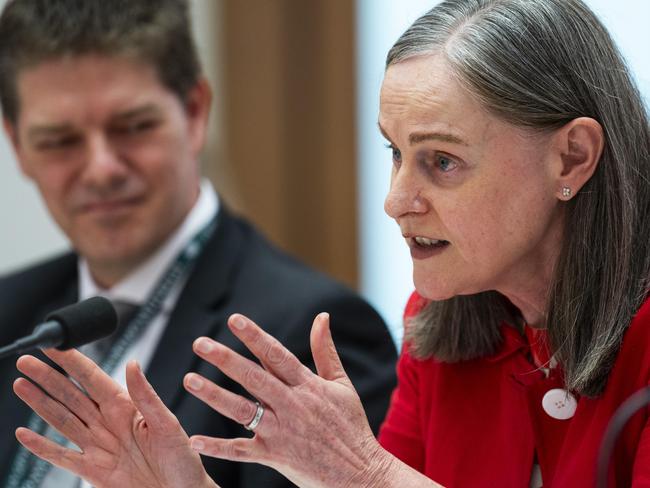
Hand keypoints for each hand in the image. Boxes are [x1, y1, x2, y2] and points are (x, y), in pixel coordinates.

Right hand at [13, 349, 217, 487]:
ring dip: (40, 403)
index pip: (94, 379)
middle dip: (48, 377)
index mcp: (128, 408)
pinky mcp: (93, 472)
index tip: (55, 345)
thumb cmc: (183, 461)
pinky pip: (62, 457)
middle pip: (72, 395)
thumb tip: (133, 363)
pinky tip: (24, 433)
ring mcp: (99, 447)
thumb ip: (147, 396)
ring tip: (20, 384)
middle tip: (26, 360)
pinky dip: (41, 447)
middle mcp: (109, 424)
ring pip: (62, 420)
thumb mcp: (168, 425)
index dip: (73, 362)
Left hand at [182, 312, 397, 487]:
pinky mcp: (275, 457)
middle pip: (253, 377)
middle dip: (225, 359)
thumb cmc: (351, 426)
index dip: (254, 336)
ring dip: (214, 394)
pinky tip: (195, 439)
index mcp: (308, 385)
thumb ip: (325, 350)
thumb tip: (322, 317)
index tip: (234, 320)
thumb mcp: (342, 384)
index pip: (276, 354)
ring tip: (190, 379)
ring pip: (242, 410)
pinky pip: (242, 451)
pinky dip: (218, 447)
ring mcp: (282, 432)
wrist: (360, 473)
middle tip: (200, 344)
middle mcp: (292, 405)